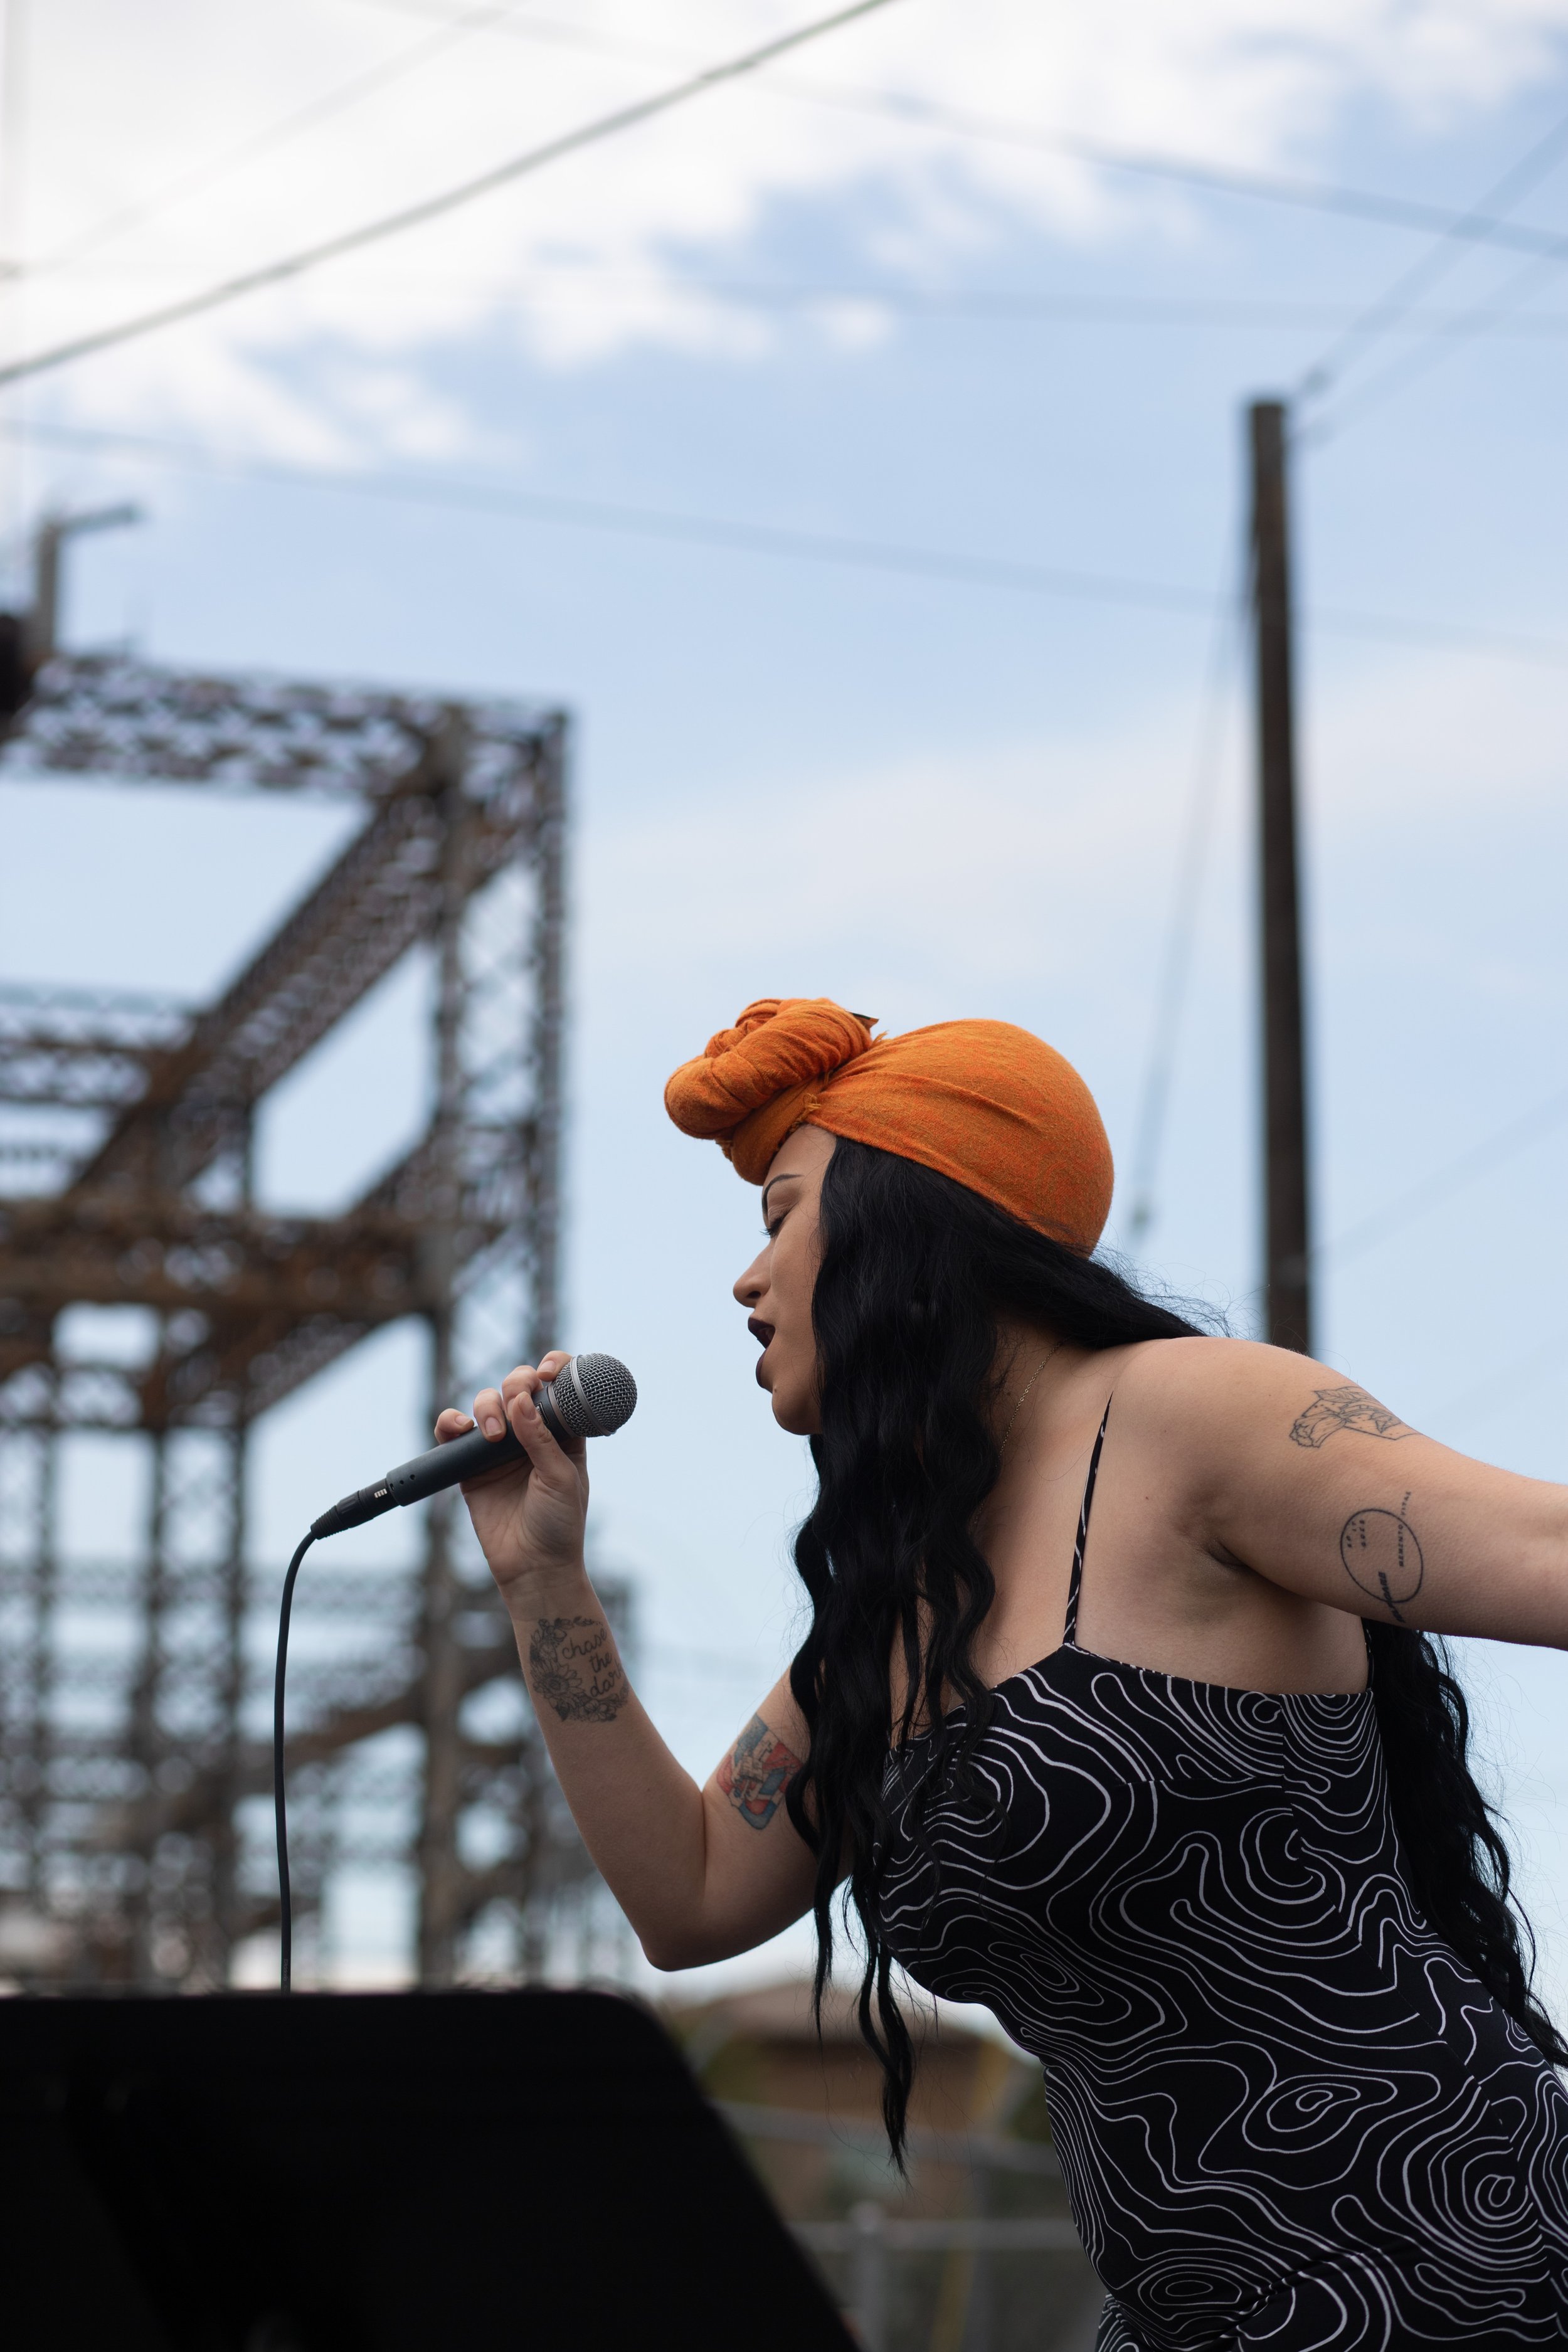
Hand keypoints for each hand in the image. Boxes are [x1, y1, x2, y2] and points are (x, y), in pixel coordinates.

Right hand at [434, 1352, 588, 1605]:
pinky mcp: (471, 1465)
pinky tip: (460, 1429)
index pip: (558, 1386)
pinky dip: (452, 1422)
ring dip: (487, 1407)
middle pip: (519, 1386)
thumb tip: (521, 1399)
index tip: (547, 1372)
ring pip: (487, 1403)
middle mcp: (532, 1433)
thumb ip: (541, 1438)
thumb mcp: (561, 1477)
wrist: (533, 1567)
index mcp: (564, 1431)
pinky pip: (455, 1432)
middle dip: (516, 1382)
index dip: (553, 1368)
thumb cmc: (560, 1523)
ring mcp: (500, 1448)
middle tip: (517, 1400)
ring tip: (493, 1434)